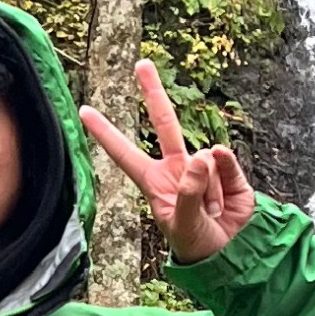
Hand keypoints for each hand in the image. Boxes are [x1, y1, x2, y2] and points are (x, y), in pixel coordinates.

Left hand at [79, 60, 255, 264]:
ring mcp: (204, 167)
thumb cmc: (195, 240)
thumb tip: (204, 153)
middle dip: (153, 92)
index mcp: (153, 181)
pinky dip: (227, 181)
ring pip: (204, 158)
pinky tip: (225, 200)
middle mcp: (176, 167)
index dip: (105, 133)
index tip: (83, 110)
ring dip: (208, 191)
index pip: (123, 152)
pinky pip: (226, 163)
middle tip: (142, 64)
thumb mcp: (182, 224)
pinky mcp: (229, 171)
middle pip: (165, 123)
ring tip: (210, 212)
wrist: (231, 252)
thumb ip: (189, 192)